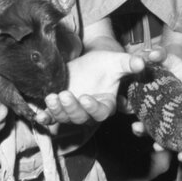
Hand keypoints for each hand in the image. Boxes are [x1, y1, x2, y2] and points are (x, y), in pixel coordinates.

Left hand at [36, 46, 163, 125]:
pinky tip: (39, 114)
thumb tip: (142, 63)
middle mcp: (89, 112)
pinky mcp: (59, 109)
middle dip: (72, 108)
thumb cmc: (104, 64)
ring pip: (66, 118)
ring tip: (51, 97)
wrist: (86, 63)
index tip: (85, 98)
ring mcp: (73, 111)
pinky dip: (45, 118)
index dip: (93, 108)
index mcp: (106, 104)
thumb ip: (129, 63)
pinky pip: (51, 118)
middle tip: (65, 95)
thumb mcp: (117, 62)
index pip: (101, 112)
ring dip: (58, 110)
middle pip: (81, 118)